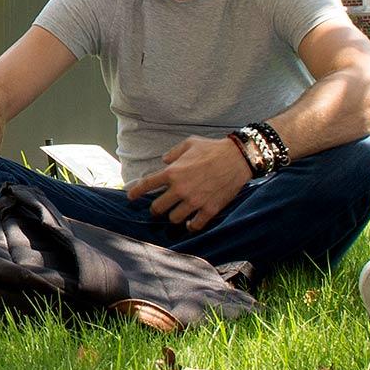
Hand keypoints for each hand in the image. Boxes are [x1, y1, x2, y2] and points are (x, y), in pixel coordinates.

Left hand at [124, 135, 251, 231]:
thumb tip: (165, 161)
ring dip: (173, 217)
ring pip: (174, 219)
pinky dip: (191, 226)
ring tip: (176, 214)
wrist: (238, 157)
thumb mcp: (189, 143)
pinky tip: (190, 223)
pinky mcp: (209, 209)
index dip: (136, 192)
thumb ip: (174, 153)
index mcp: (173, 172)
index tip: (131, 198)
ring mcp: (195, 201)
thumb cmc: (213, 148)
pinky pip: (195, 225)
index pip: (147, 185)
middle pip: (158, 208)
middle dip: (156, 209)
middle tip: (158, 209)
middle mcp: (180, 189)